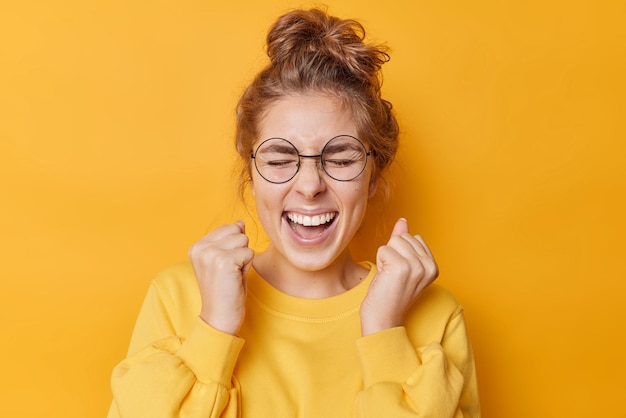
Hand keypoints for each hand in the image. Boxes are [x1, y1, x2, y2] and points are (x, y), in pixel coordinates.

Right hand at [188, 221, 253, 334]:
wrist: (220, 318)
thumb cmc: (225, 291)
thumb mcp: (225, 261)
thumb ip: (229, 240)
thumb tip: (240, 222)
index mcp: (196, 246)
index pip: (228, 228)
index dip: (234, 247)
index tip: (224, 267)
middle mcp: (200, 248)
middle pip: (237, 231)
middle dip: (240, 250)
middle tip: (230, 272)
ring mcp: (210, 253)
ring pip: (244, 241)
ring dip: (244, 259)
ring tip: (233, 275)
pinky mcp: (223, 261)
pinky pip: (249, 252)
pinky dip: (247, 266)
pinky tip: (236, 279)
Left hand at [360, 218, 438, 335]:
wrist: (383, 319)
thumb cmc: (389, 293)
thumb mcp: (400, 264)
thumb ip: (403, 241)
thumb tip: (402, 221)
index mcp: (433, 265)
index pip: (413, 237)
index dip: (400, 252)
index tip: (401, 273)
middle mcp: (429, 265)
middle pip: (402, 237)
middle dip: (392, 253)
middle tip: (393, 276)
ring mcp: (416, 266)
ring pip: (392, 241)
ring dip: (385, 258)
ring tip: (389, 277)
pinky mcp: (401, 267)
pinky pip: (383, 249)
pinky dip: (379, 263)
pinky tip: (385, 279)